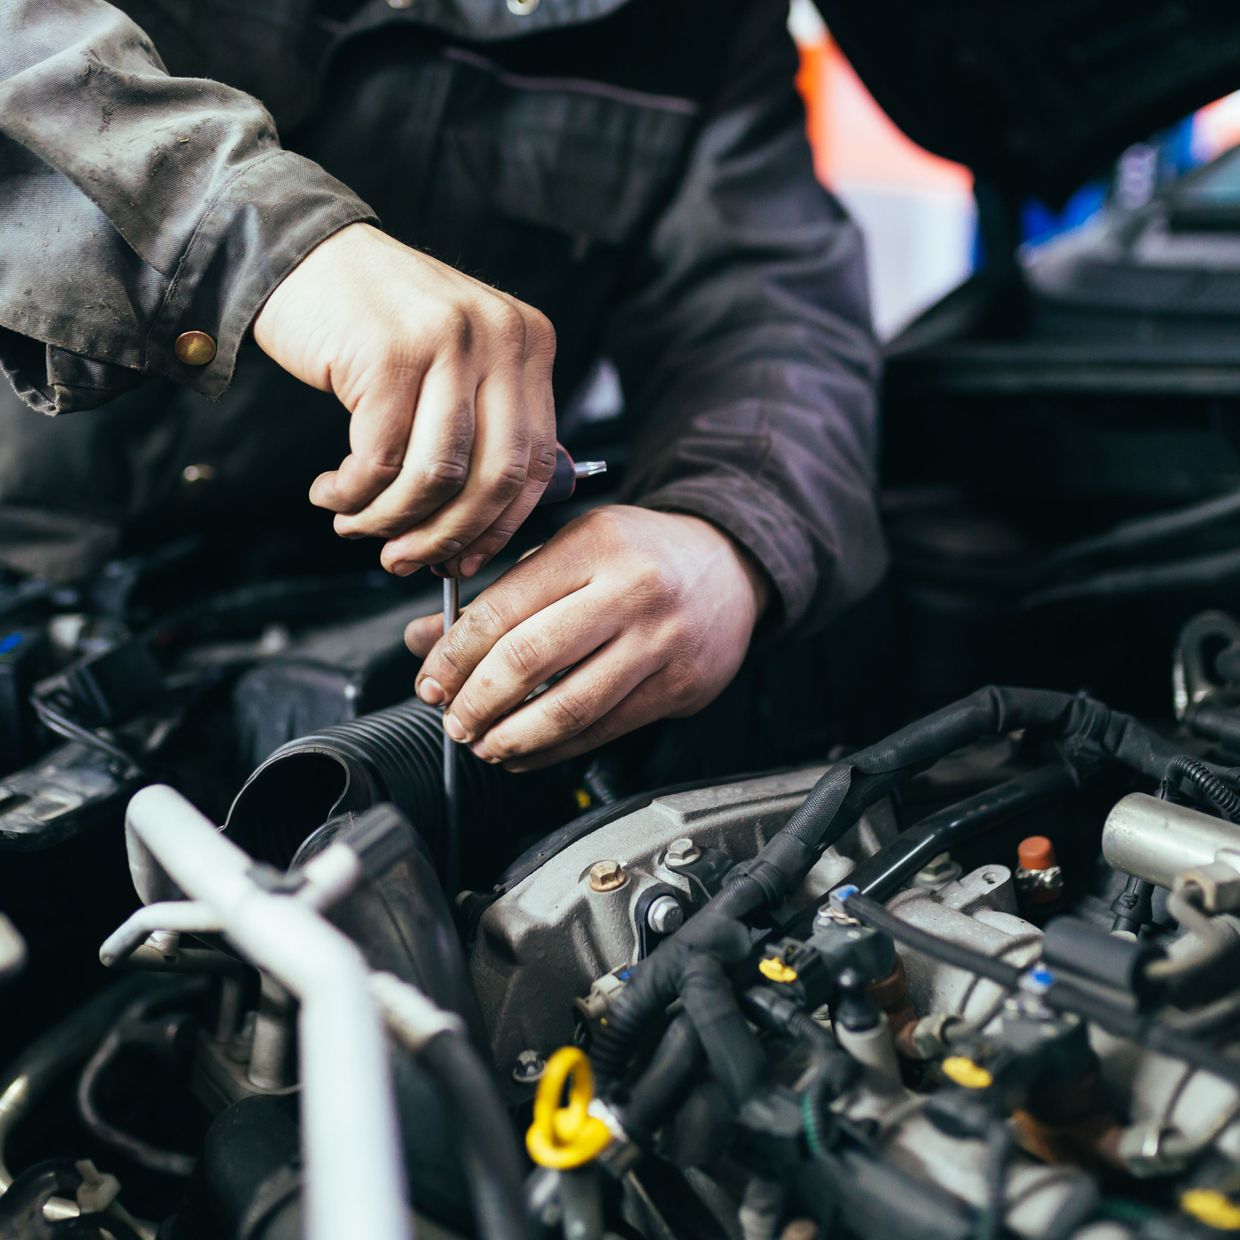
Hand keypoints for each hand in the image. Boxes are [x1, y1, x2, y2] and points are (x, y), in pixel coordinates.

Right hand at [253, 222, 557, 575]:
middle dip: (446, 536)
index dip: (500, 526)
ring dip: (390, 519)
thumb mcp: (453, 364)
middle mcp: (501, 337)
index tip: (465, 559)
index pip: (537, 461)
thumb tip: (477, 536)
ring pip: (436, 476)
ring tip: (355, 526)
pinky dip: (351, 494)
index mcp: (529, 343)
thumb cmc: (375, 326)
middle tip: (403, 560)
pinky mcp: (390, 353)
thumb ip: (480, 430)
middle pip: (495, 477)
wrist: (301, 253)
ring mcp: (448, 341)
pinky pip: (379, 460)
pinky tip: (331, 493)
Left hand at [404, 506, 768, 769]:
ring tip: (483, 743)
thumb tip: (428, 639)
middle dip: (477, 700)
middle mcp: (631, 591)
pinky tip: (526, 752)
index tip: (431, 680)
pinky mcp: (679, 686)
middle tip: (452, 718)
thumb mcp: (571, 549)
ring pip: (569, 706)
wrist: (729, 565)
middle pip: (530, 659)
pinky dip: (555, 751)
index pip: (504, 607)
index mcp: (594, 545)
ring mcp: (660, 642)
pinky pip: (604, 730)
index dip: (455, 655)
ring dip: (512, 736)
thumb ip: (502, 593)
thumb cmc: (642, 554)